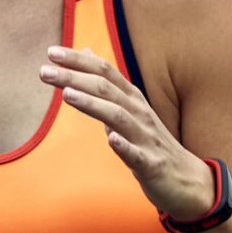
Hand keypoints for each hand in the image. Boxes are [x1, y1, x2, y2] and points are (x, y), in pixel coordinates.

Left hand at [42, 46, 213, 220]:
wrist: (187, 180)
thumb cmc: (151, 143)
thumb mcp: (130, 109)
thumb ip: (107, 84)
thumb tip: (86, 53)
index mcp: (133, 100)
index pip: (105, 72)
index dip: (79, 61)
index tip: (51, 52)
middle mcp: (140, 113)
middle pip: (106, 89)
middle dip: (75, 78)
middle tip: (44, 70)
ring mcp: (146, 138)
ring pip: (118, 117)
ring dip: (92, 104)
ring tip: (67, 95)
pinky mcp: (151, 164)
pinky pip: (136, 154)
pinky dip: (123, 145)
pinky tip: (111, 139)